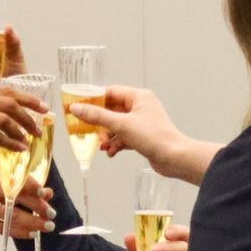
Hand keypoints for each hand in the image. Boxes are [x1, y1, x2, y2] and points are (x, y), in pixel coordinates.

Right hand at [0, 79, 44, 164]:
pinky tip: (18, 148)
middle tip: (40, 125)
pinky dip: (10, 142)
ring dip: (21, 130)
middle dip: (29, 114)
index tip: (42, 107)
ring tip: (30, 139)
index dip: (27, 98)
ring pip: (5, 118)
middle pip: (9, 101)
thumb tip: (6, 112)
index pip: (5, 89)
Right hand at [0, 165, 53, 239]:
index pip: (15, 177)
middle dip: (37, 206)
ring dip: (32, 222)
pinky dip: (20, 232)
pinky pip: (3, 228)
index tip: (45, 193)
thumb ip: (24, 188)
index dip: (32, 185)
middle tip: (51, 214)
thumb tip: (48, 193)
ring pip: (11, 214)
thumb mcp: (0, 186)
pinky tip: (32, 233)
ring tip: (46, 226)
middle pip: (15, 196)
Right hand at [67, 85, 185, 163]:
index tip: (79, 108)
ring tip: (103, 146)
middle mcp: (140, 107)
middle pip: (111, 110)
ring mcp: (141, 122)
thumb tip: (76, 108)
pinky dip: (116, 143)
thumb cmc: (153, 137)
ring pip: (116, 125)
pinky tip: (111, 152)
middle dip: (100, 124)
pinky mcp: (142, 136)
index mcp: (138, 97)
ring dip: (107, 136)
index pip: (110, 92)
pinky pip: (123, 136)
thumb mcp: (121, 124)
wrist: (174, 158)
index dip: (94, 100)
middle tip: (89, 132)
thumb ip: (97, 116)